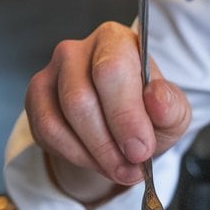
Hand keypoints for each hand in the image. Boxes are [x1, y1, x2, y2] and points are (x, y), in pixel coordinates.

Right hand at [24, 21, 191, 198]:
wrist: (125, 127)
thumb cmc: (149, 112)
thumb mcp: (173, 112)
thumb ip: (170, 106)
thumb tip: (157, 100)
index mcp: (114, 40)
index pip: (112, 70)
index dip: (125, 115)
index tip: (141, 150)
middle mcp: (76, 51)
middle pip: (80, 99)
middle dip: (107, 144)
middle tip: (130, 168)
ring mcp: (50, 74)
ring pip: (59, 120)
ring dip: (92, 155)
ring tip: (119, 169)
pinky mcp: (36, 99)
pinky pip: (46, 133)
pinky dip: (74, 155)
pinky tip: (97, 161)